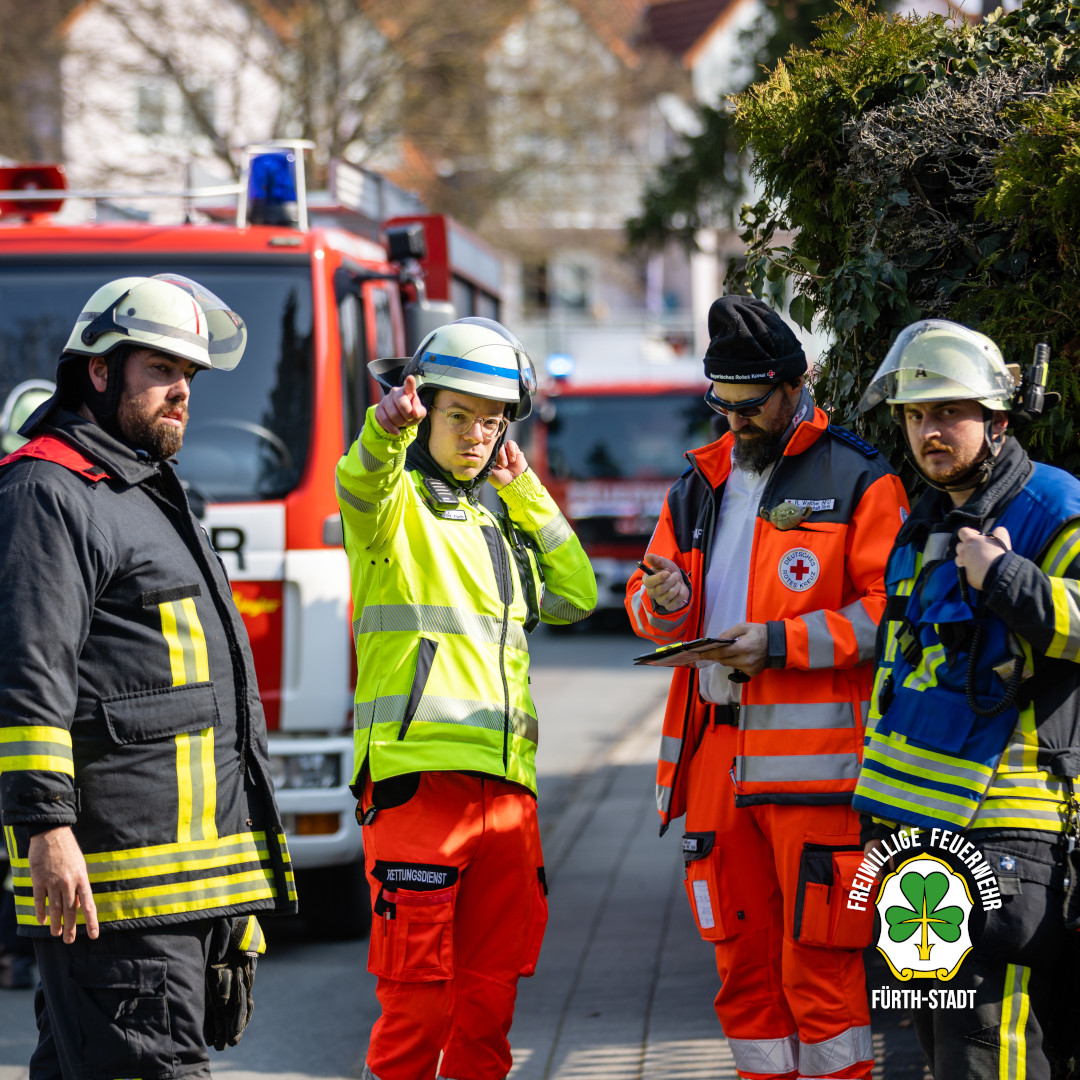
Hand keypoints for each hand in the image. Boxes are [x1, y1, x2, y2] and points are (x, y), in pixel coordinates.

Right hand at [29, 826, 98, 942]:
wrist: (52, 834)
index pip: (89, 905)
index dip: (92, 922)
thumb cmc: (69, 850)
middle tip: (70, 941)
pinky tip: (41, 921)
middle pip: (71, 910)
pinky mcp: (39, 880)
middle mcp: (68, 883)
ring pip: (55, 908)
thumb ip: (79, 885)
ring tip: (56, 934)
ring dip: (56, 923)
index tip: (94, 935)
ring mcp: (53, 882)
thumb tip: (79, 904)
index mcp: (82, 879)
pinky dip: (41, 912)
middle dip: (71, 927)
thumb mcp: (80, 866)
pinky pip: (40, 900)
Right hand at [374, 375, 425, 435]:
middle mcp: (395, 392)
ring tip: (403, 423)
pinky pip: (383, 420)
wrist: (399, 419)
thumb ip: (420, 412)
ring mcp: (385, 399)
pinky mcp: (378, 409)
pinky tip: (396, 431)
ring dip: (400, 423)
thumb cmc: (411, 413)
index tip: (410, 378)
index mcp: (407, 391)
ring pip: (392, 414)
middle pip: (402, 404)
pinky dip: (391, 428)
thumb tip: (414, 412)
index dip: (409, 382)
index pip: (409, 385)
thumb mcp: (419, 413)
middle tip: (409, 418)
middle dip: (408, 415)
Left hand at [489, 440, 527, 488]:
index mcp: (491, 458)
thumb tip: (479, 455)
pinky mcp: (515, 450)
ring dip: (503, 454)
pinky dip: (511, 450)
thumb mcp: (489, 471)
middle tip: (501, 465)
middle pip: (494, 446)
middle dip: (497, 455)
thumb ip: (485, 462)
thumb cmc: (500, 479)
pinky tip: (512, 460)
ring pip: (501, 444)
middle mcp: (498, 453)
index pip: (487, 449)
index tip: (492, 461)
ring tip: (505, 465)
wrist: (514, 482)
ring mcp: (506, 451)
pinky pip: (511, 443)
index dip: (488, 452)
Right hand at [640, 554, 689, 610]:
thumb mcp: (663, 563)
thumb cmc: (668, 571)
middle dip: (672, 580)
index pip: (649, 582)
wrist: (678, 580)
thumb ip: (656, 560)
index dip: (659, 578)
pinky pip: (677, 601)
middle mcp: (652, 593)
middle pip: (661, 588)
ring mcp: (660, 601)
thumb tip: (648, 556)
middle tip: (675, 575)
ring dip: (677, 585)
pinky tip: (680, 589)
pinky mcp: (669, 606)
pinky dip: (682, 593)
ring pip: (670, 594)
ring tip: (677, 582)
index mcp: (648, 581)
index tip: (667, 573)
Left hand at [699, 622, 767, 677]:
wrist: (777, 644)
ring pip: (730, 665)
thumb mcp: (744, 626)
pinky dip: (735, 662)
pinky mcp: (752, 673)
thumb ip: (729, 633)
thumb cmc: (759, 633)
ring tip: (731, 650)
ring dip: (727, 658)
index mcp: (743, 647)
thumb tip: (716, 640)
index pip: (721, 653)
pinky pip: (738, 668)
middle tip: (710, 651)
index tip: (699, 654)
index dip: (709, 653)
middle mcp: (746, 660)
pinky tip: (741, 656)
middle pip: (723, 661)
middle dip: (716, 656)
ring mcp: (749, 668)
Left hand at [955, 526, 1010, 589]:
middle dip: (966, 547)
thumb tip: (997, 530)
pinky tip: (976, 570)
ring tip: (976, 561)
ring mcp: (963, 563)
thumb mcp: (1002, 539)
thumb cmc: (1000, 556)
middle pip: (959, 545)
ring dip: (964, 558)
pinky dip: (967, 569)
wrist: (999, 574)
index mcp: (971, 540)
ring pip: (958, 558)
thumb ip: (999, 532)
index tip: (977, 536)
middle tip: (977, 550)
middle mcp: (964, 551)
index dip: (969, 532)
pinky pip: (962, 570)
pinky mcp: (964, 574)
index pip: (962, 531)